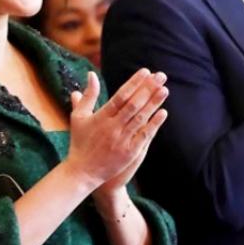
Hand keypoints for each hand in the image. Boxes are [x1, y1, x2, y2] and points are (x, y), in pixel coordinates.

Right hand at [63, 69, 168, 190]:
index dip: (134, 83)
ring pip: (140, 118)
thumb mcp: (79, 117)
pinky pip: (144, 135)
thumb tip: (91, 74)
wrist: (82, 172)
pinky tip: (163, 113)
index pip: (120, 96)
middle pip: (133, 104)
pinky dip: (153, 124)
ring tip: (164, 90)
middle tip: (161, 76)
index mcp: (100, 117)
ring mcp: (121, 140)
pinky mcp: (129, 152)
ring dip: (153, 103)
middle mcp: (112, 127)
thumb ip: (88, 96)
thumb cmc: (80, 142)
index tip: (146, 71)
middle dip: (148, 89)